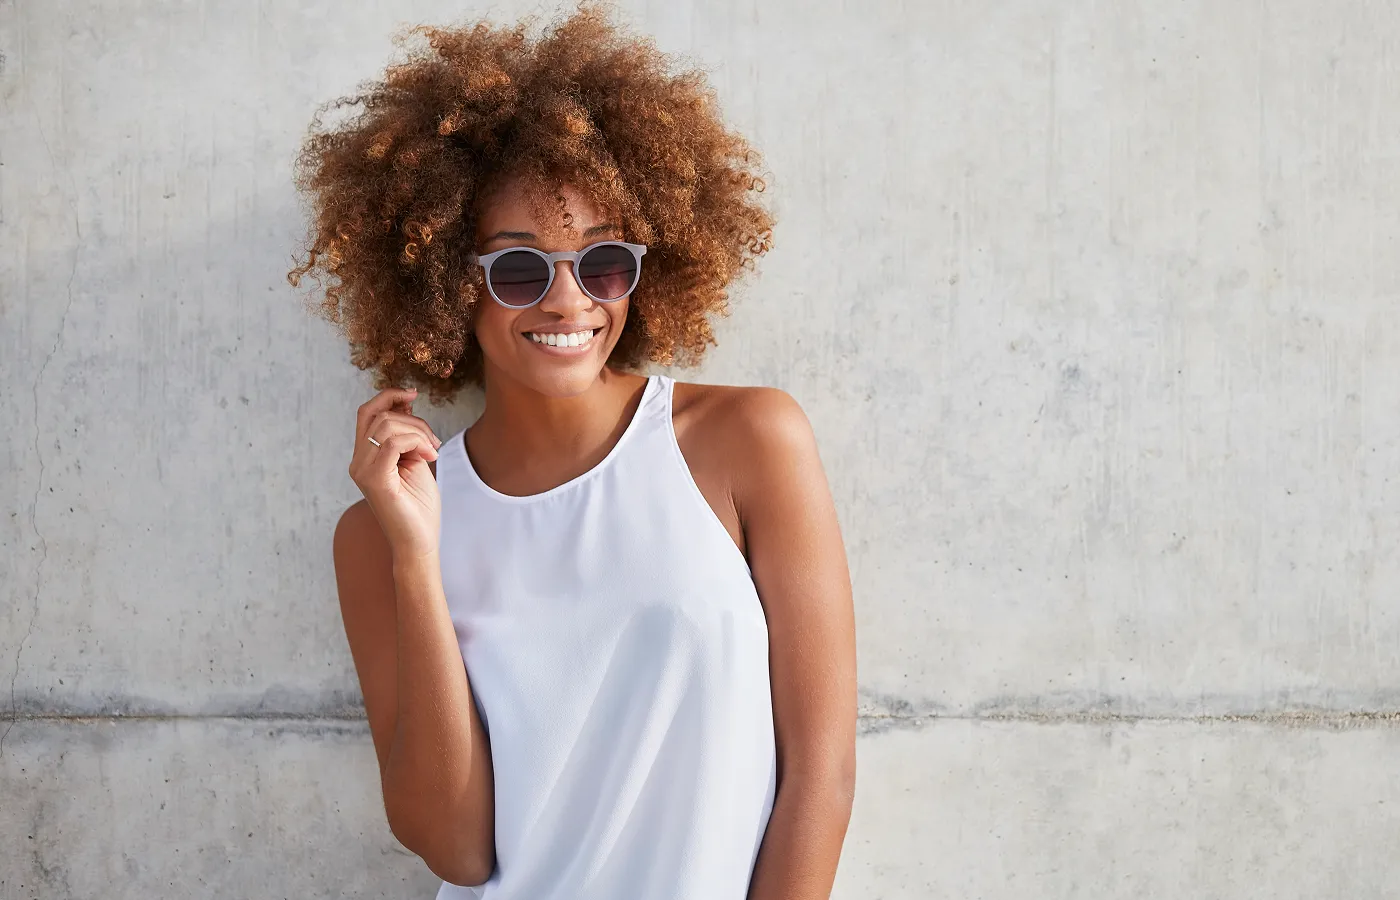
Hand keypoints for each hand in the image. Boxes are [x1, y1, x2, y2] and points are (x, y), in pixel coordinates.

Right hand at [349, 387, 442, 560]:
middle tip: (433, 441)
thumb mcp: (415, 460)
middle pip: (378, 414)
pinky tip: (429, 457)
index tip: (413, 395)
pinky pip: (392, 443)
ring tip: (432, 452)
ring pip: (386, 425)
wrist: (418, 542)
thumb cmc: (418, 507)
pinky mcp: (375, 480)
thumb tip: (406, 404)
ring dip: (418, 432)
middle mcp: (358, 462)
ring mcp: (363, 471)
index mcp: (365, 457)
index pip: (367, 412)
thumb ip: (407, 435)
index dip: (389, 397)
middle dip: (414, 419)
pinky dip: (416, 442)